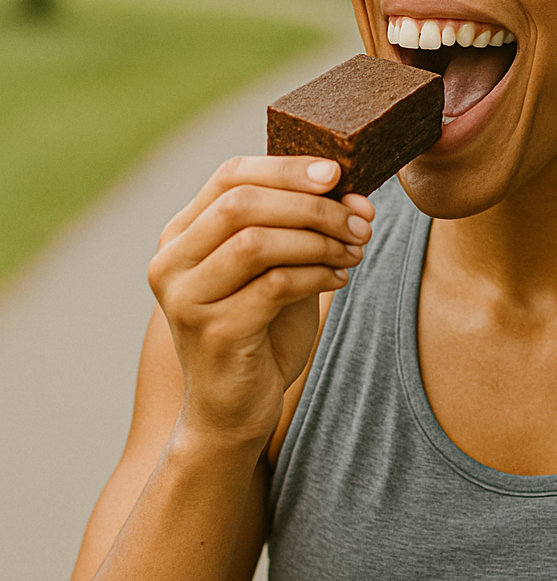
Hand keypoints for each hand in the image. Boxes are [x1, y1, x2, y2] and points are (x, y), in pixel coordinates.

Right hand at [148, 155, 372, 446]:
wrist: (232, 413)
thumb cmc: (259, 334)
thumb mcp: (274, 270)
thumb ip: (297, 230)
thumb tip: (352, 193)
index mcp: (181, 236)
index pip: (230, 176)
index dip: (286, 167)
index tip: (338, 172)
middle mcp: (171, 261)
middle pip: (242, 203)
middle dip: (311, 205)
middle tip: (360, 218)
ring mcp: (186, 298)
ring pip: (256, 241)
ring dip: (318, 240)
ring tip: (355, 249)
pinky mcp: (213, 331)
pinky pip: (274, 285)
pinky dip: (316, 275)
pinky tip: (340, 279)